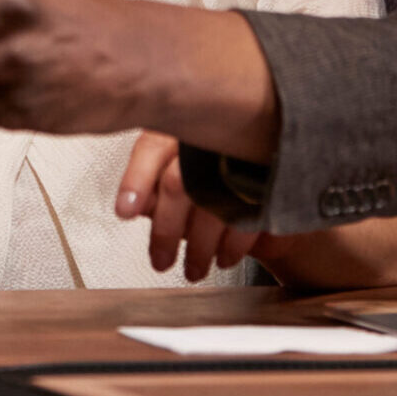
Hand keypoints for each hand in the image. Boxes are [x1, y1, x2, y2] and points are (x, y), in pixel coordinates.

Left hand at [118, 132, 272, 281]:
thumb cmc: (208, 156)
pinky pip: (249, 218)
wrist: (271, 142)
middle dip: (166, 231)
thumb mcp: (177, 155)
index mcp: (183, 125)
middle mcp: (211, 137)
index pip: (152, 149)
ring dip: (200, 249)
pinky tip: (224, 258)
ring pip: (213, 208)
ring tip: (193, 269)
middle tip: (160, 260)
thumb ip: (153, 177)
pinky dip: (233, 246)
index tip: (125, 212)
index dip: (136, 181)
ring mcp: (243, 156)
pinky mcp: (271, 180)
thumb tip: (133, 205)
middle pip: (180, 184)